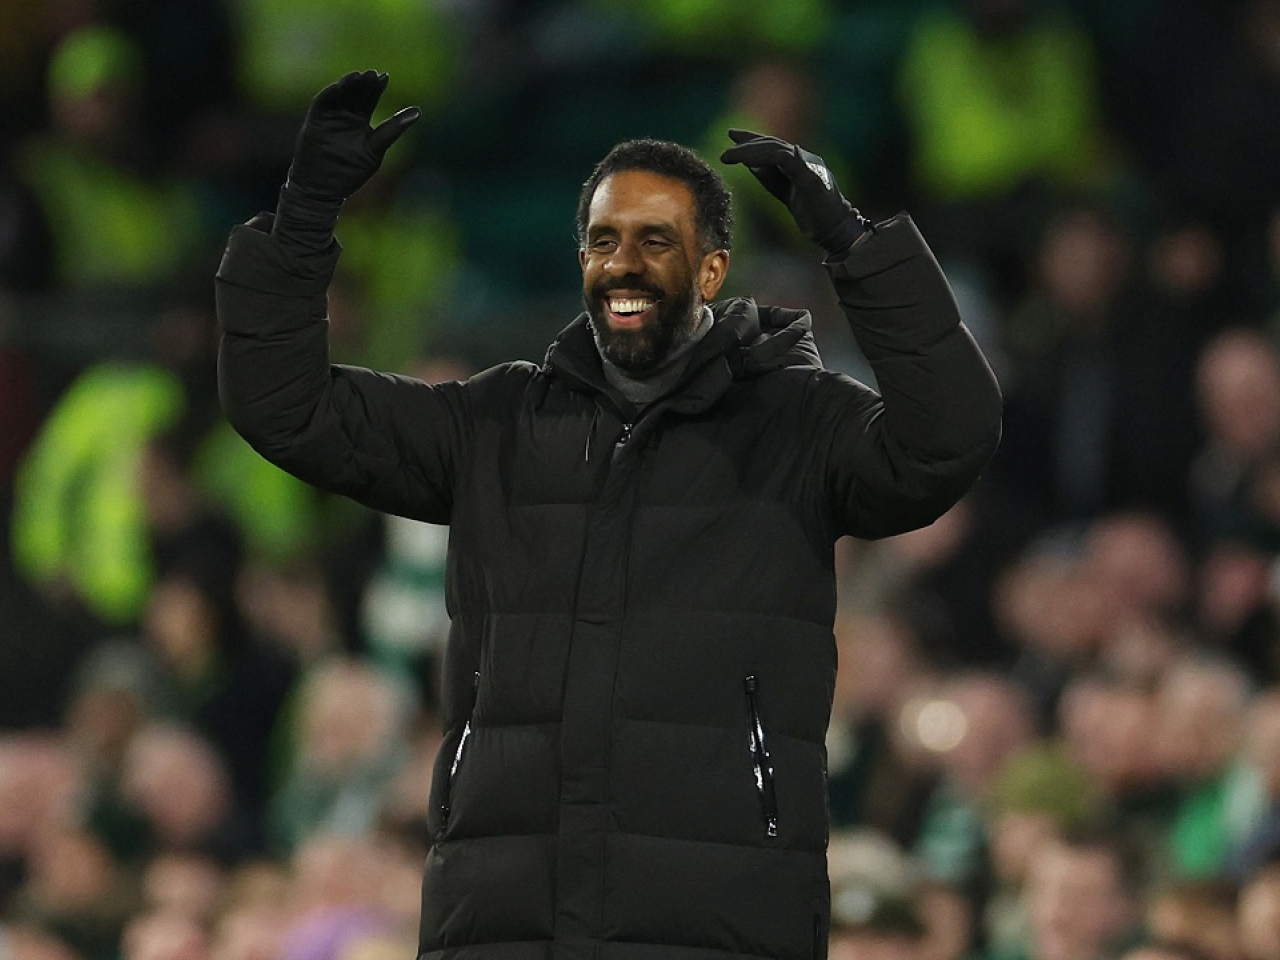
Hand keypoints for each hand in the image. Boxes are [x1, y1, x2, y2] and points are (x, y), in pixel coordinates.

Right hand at [286, 70, 420, 202]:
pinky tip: (339, 87)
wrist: (324, 189)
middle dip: (364, 82)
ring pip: (340, 94)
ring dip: (348, 84)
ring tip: (358, 76)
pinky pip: (322, 103)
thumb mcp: (376, 149)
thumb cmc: (351, 172)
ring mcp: (330, 116)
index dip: (376, 87)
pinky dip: (330, 94)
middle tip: (372, 74)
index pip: (370, 98)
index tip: (384, 76)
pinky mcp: (316, 120)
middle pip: (356, 92)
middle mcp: (346, 115)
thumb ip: (393, 129)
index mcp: (361, 120)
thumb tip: (418, 111)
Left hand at [720, 129, 867, 256]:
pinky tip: (746, 161)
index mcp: (800, 162)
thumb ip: (770, 177)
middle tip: (729, 137)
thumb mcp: (785, 191)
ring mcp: (808, 164)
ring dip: (749, 150)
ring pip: (775, 148)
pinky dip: (762, 157)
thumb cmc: (813, 215)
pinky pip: (782, 158)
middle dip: (749, 140)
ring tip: (729, 155)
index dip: (754, 141)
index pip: (774, 146)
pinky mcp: (808, 174)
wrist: (835, 229)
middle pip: (773, 143)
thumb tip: (750, 164)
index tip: (734, 138)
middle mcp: (805, 158)